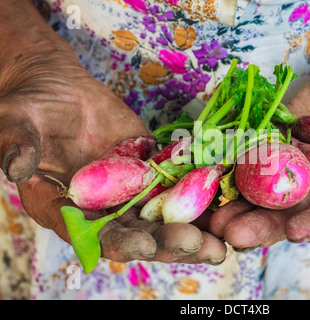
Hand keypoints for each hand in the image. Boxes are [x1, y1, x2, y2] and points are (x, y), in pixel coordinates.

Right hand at [0, 34, 225, 265]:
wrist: (60, 90)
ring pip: (162, 215)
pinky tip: (223, 204)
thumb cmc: (30, 108)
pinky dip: (198, 194)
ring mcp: (130, 190)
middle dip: (168, 243)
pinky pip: (175, 183)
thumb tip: (15, 164)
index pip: (92, 234)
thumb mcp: (15, 122)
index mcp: (66, 209)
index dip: (117, 242)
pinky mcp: (150, 169)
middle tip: (200, 247)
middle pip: (137, 233)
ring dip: (191, 229)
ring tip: (219, 243)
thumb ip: (17, 144)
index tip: (143, 245)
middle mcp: (102, 208)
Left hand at [209, 38, 309, 247]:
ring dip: (238, 204)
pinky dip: (231, 165)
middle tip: (237, 236)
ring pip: (265, 190)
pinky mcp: (278, 141)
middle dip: (264, 224)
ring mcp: (297, 164)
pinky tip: (209, 173)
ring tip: (213, 217)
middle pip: (292, 211)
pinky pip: (253, 155)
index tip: (300, 231)